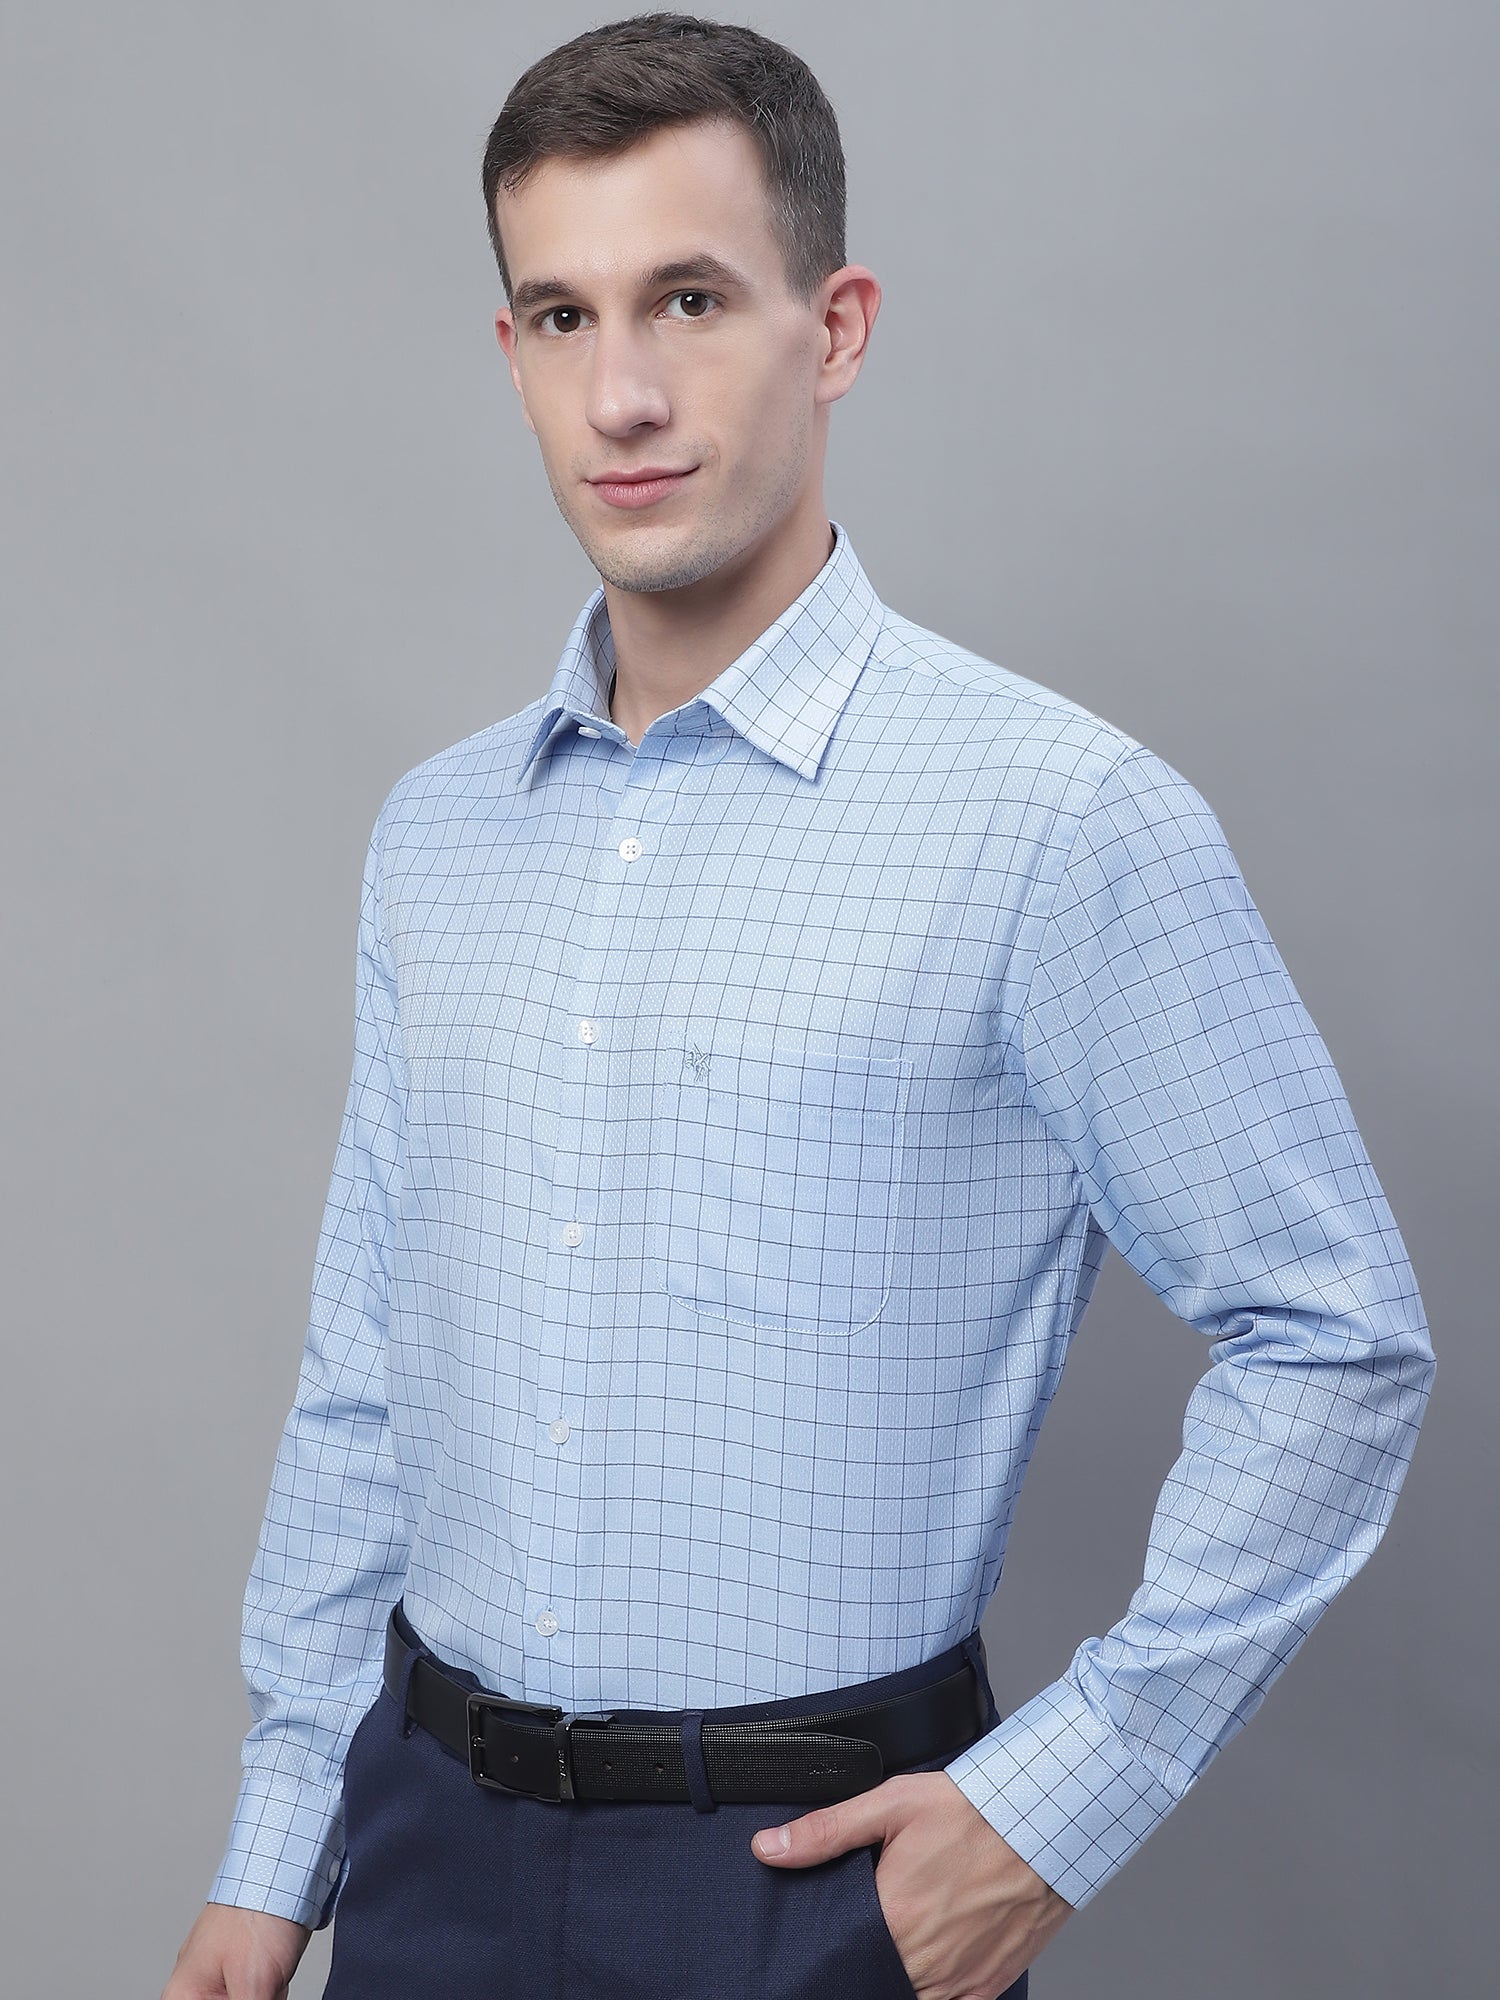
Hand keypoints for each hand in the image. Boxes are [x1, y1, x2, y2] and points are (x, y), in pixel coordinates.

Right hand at [161, 1901, 311, 1999]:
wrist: (287, 1868)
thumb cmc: (259, 1911)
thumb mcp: (254, 1984)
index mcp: (183, 1996)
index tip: (248, 1994)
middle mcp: (196, 1987)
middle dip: (254, 1999)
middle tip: (263, 1983)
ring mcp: (221, 1975)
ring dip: (266, 1995)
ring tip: (272, 1973)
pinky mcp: (245, 1967)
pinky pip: (260, 1993)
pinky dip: (273, 1988)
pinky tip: (278, 1971)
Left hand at [752, 1771, 1070, 1998]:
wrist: (1044, 1819)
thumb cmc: (972, 1810)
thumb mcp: (891, 1804)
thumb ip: (825, 1831)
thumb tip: (768, 1848)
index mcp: (894, 1918)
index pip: (839, 1958)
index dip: (826, 1953)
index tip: (820, 1944)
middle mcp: (924, 1959)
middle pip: (873, 1978)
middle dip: (859, 1964)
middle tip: (863, 1936)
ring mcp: (959, 1979)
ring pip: (908, 1996)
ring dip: (893, 1978)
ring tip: (891, 1948)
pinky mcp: (988, 1985)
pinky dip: (932, 1997)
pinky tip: (922, 1975)